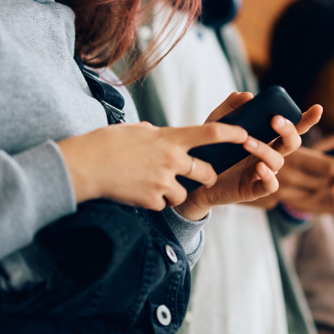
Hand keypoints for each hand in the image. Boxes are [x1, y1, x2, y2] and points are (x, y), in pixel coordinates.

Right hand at [58, 120, 247, 210]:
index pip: (210, 133)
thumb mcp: (137, 130)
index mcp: (170, 138)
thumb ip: (157, 134)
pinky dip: (156, 201)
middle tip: (202, 176)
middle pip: (206, 172)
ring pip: (185, 193)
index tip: (246, 134)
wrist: (86, 166)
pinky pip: (163, 204)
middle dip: (207, 176)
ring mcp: (163, 181)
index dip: (232, 133)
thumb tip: (162, 136)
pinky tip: (140, 192)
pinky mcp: (152, 200)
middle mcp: (172, 159)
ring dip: (176, 191)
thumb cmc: (108, 142)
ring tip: (155, 184)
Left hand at [175, 92, 322, 219]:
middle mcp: (269, 154)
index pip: (291, 126)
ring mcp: (264, 172)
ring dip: (265, 149)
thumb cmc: (211, 150)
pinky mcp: (254, 189)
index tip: (317, 108)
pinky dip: (268, 176)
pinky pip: (270, 185)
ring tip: (247, 142)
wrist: (195, 179)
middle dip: (289, 129)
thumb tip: (247, 95)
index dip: (306, 119)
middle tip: (275, 119)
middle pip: (292, 142)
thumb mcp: (216, 125)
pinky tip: (259, 167)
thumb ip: (230, 108)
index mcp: (266, 137)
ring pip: (278, 160)